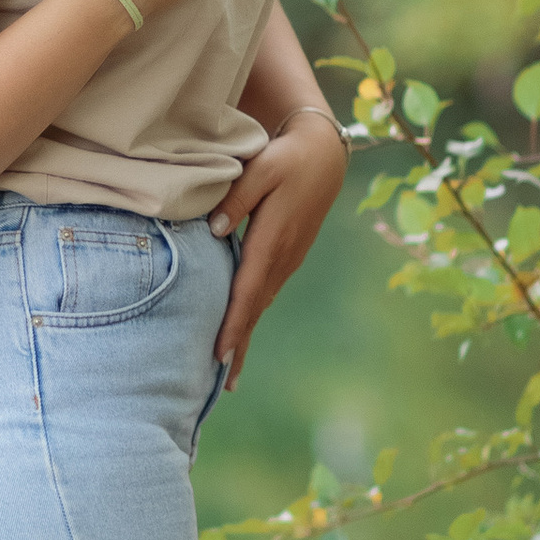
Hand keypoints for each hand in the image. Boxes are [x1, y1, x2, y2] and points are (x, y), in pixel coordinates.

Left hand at [207, 108, 346, 388]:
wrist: (324, 154)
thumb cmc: (287, 157)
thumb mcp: (261, 169)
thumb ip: (236, 198)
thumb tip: (215, 231)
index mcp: (273, 240)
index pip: (248, 291)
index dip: (233, 324)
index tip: (220, 355)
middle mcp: (282, 257)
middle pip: (255, 309)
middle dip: (239, 346)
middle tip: (222, 385)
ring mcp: (288, 259)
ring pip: (261, 304)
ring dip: (246, 335)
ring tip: (229, 369)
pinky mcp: (289, 256)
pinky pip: (266, 292)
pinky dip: (252, 315)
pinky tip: (242, 329)